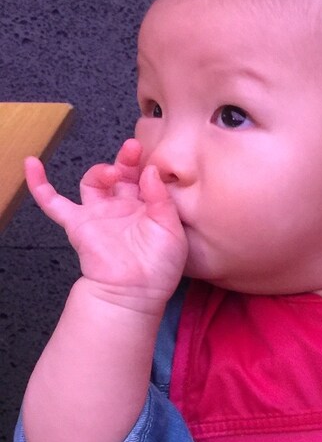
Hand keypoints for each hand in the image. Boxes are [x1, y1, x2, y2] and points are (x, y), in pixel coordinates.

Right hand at [24, 139, 187, 311]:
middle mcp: (123, 208)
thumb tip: (149, 170)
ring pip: (94, 182)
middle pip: (121, 175)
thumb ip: (161, 198)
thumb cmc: (159, 267)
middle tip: (132, 149)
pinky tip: (31, 164)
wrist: (134, 292)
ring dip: (100, 171)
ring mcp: (99, 215)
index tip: (149, 158)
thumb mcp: (171, 229)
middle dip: (126, 160)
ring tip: (111, 173)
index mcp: (148, 209)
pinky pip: (53, 203)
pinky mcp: (78, 224)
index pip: (145, 179)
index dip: (146, 165)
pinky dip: (39, 184)